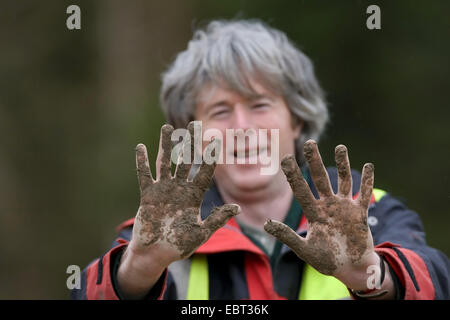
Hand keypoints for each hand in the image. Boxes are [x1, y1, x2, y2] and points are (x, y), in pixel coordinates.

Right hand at [130, 122, 239, 265]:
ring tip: (167, 127)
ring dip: (165, 144)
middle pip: (186, 160)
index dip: (211, 157)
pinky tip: (140, 148)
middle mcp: (179, 189)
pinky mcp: (147, 195)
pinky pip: (144, 175)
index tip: (217, 140)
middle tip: (194, 125)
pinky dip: (142, 162)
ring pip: (165, 162)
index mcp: (193, 196)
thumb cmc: (180, 245)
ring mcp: (163, 190)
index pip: (204, 172)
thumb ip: (217, 219)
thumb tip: (238, 208)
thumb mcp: (202, 233)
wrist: (156, 254)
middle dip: (190, 143)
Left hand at [264, 140, 376, 287]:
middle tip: (310, 143)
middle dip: (315, 161)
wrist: (352, 269)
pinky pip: (364, 194)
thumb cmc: (328, 261)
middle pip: (320, 178)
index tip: (286, 159)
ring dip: (343, 164)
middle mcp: (327, 206)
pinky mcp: (360, 213)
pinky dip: (367, 180)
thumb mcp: (305, 250)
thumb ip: (287, 236)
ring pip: (343, 180)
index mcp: (313, 213)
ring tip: (340, 147)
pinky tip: (368, 165)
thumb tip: (265, 224)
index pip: (301, 190)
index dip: (293, 175)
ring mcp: (344, 208)